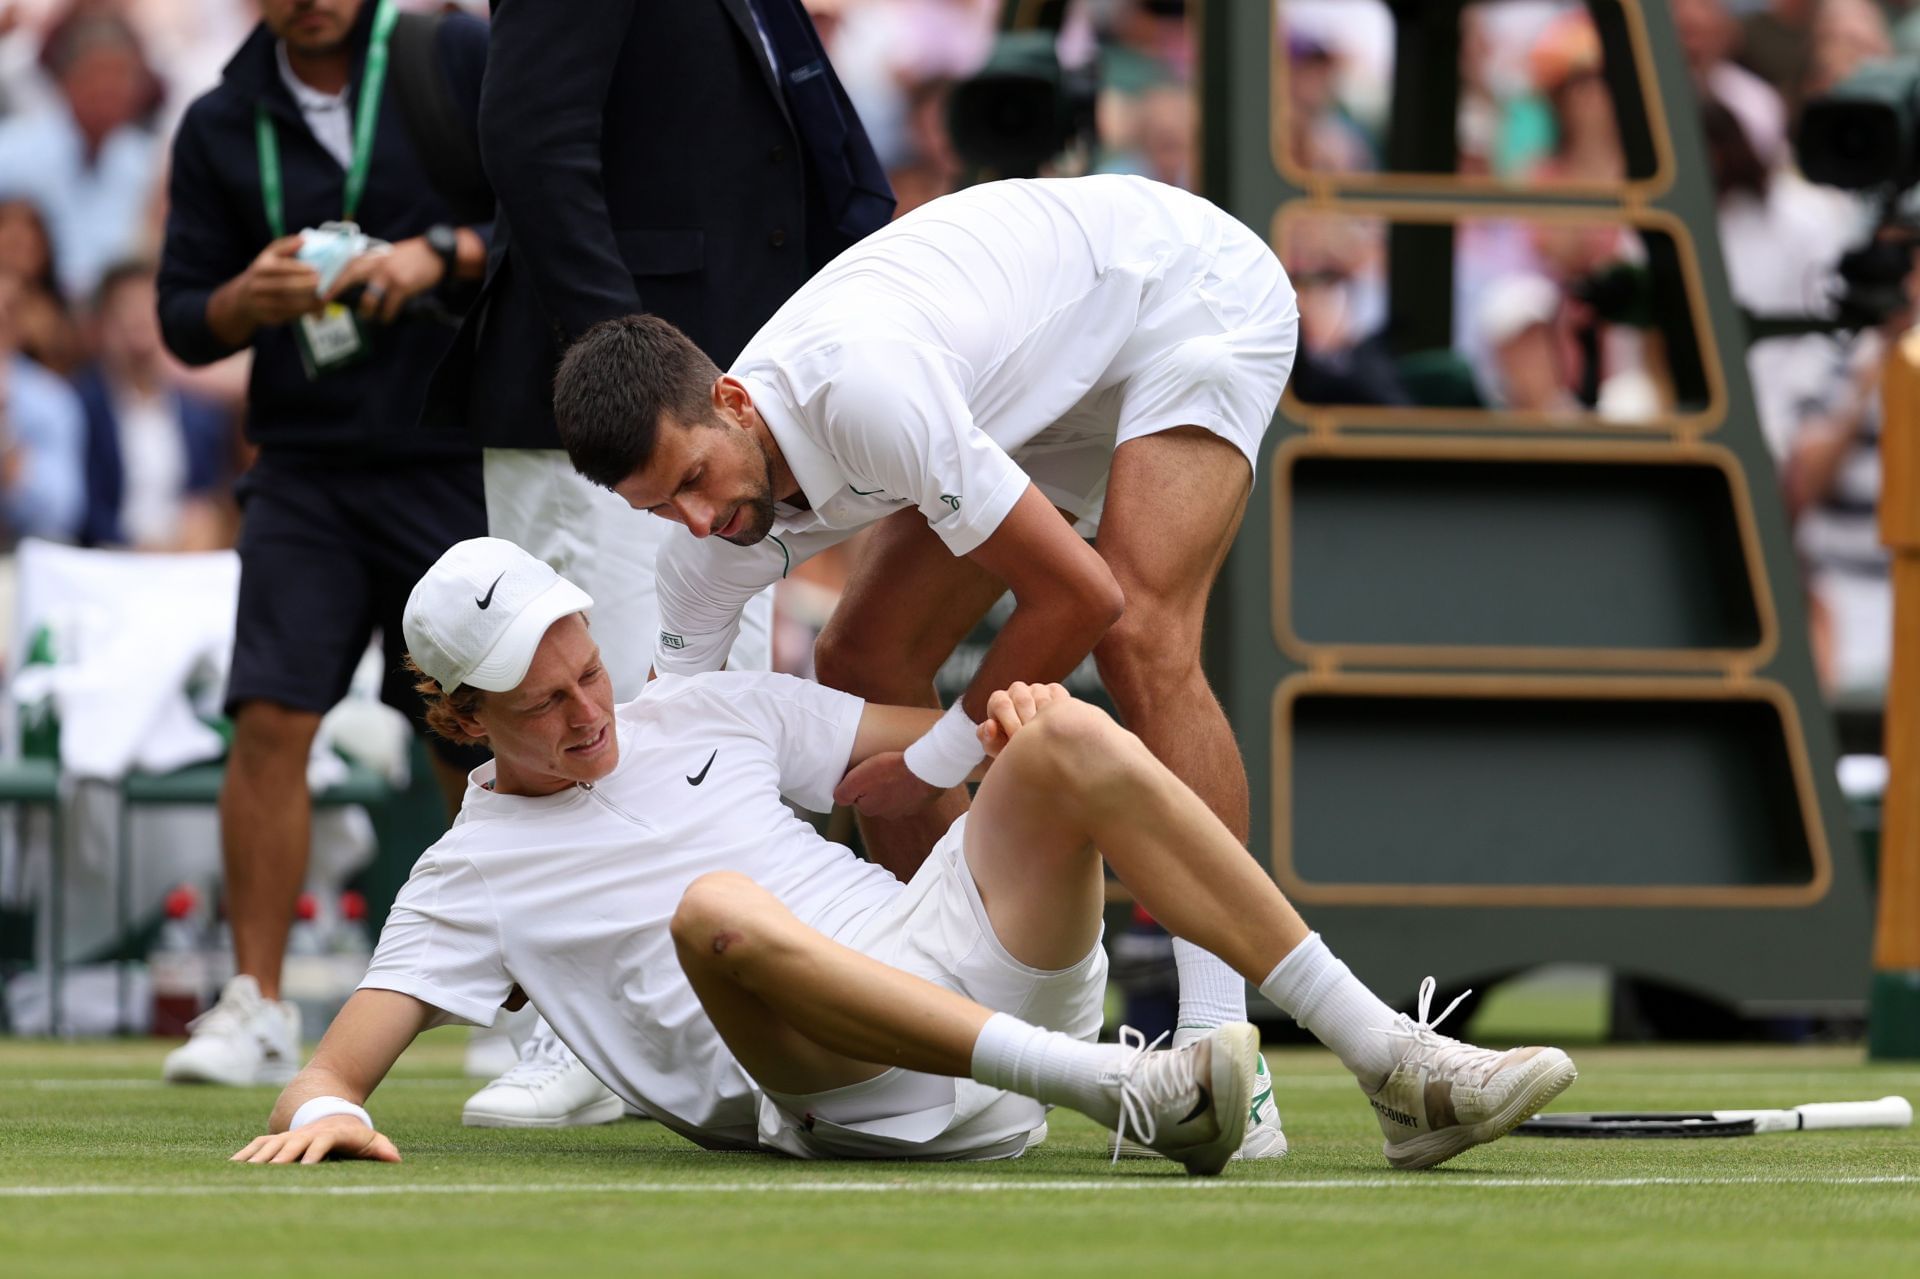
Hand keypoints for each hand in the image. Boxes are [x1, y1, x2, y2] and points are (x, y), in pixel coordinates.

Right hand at [231, 1116, 400, 1164]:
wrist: (327, 1106)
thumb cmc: (350, 1132)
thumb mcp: (367, 1139)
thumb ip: (380, 1148)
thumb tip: (397, 1159)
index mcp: (326, 1136)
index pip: (319, 1144)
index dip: (313, 1154)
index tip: (306, 1168)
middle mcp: (303, 1135)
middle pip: (289, 1147)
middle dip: (278, 1160)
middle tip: (267, 1176)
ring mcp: (286, 1136)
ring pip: (268, 1146)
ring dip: (256, 1160)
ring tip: (241, 1175)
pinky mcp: (273, 1140)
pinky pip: (255, 1147)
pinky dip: (243, 1157)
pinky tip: (229, 1169)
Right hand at [234, 236, 324, 327]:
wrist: (243, 299)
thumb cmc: (265, 272)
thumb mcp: (269, 256)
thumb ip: (286, 246)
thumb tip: (304, 240)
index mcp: (260, 268)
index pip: (279, 267)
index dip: (298, 268)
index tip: (316, 268)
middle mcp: (257, 286)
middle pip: (284, 286)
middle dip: (306, 284)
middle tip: (322, 282)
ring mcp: (261, 304)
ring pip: (289, 303)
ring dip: (309, 301)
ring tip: (325, 296)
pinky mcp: (268, 318)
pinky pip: (290, 315)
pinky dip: (306, 311)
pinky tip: (318, 306)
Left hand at [325, 237, 445, 322]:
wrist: (435, 253)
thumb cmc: (412, 257)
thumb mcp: (388, 255)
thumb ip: (373, 265)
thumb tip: (357, 281)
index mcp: (373, 256)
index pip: (347, 265)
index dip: (333, 276)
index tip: (321, 285)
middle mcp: (377, 264)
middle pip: (350, 275)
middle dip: (336, 288)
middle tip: (325, 300)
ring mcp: (389, 275)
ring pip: (369, 297)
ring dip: (366, 310)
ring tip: (366, 316)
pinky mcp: (402, 286)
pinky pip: (389, 306)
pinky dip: (386, 316)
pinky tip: (385, 319)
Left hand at [833, 751, 942, 816]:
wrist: (925, 769)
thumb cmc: (891, 770)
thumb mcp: (858, 778)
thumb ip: (844, 792)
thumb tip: (840, 799)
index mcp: (870, 809)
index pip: (858, 797)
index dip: (860, 783)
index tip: (865, 773)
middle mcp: (888, 814)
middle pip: (876, 797)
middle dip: (876, 785)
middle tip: (881, 769)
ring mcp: (907, 809)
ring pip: (894, 796)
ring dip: (894, 785)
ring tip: (897, 769)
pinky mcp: (921, 801)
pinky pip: (911, 793)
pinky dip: (909, 785)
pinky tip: (910, 774)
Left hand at [976, 682, 1072, 757]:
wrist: (1038, 752)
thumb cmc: (1013, 749)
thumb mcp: (999, 749)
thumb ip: (989, 739)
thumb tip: (990, 725)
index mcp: (999, 700)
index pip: (1001, 703)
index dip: (1009, 722)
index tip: (1016, 739)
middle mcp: (1017, 690)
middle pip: (1022, 699)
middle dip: (1028, 722)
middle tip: (1033, 742)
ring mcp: (1036, 688)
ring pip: (1042, 698)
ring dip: (1045, 719)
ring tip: (1047, 738)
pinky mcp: (1054, 690)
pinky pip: (1058, 696)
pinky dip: (1059, 712)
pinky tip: (1059, 729)